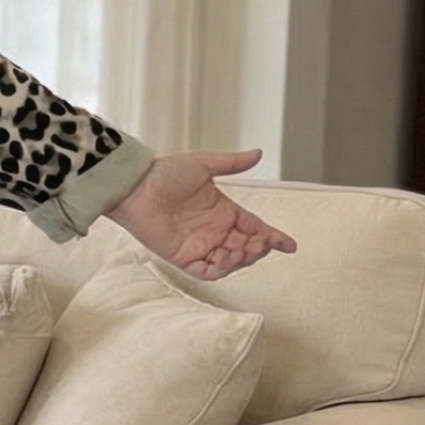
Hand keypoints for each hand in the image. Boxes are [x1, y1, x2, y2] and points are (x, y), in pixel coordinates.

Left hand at [106, 147, 298, 280]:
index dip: (273, 238)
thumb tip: (259, 153)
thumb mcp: (204, 165)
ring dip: (243, 259)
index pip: (255, 228)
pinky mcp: (183, 257)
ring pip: (231, 262)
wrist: (135, 187)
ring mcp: (199, 245)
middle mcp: (214, 231)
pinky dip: (222, 269)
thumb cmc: (164, 173)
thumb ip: (232, 164)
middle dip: (260, 248)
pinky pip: (207, 272)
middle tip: (262, 242)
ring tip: (245, 248)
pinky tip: (228, 258)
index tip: (289, 245)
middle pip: (247, 247)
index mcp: (223, 211)